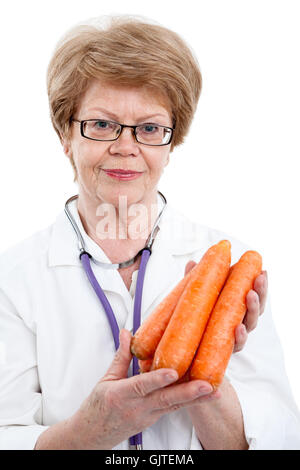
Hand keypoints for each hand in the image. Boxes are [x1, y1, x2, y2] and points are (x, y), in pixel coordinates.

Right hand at [69, 329, 215, 448]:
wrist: (93, 435)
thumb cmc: (98, 407)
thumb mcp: (107, 378)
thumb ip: (122, 356)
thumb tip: (128, 333)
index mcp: (122, 395)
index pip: (142, 386)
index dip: (158, 379)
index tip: (173, 372)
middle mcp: (137, 408)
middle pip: (165, 400)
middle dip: (188, 392)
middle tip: (207, 385)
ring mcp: (147, 416)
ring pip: (174, 406)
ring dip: (195, 399)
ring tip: (214, 391)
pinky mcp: (154, 420)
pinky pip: (173, 409)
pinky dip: (188, 402)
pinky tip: (203, 396)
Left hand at [184, 260, 267, 353]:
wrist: (186, 345)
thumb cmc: (196, 316)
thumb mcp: (197, 296)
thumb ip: (196, 281)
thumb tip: (192, 263)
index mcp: (237, 308)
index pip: (254, 295)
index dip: (261, 285)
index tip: (263, 271)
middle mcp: (240, 323)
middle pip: (257, 308)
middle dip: (260, 292)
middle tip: (259, 279)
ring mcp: (235, 337)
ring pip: (250, 323)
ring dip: (253, 309)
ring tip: (250, 294)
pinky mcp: (226, 350)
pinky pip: (236, 344)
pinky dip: (240, 336)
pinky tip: (239, 327)